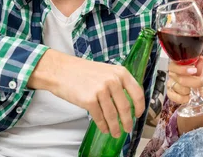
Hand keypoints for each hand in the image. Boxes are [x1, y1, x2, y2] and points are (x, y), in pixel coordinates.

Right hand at [28, 49, 144, 138]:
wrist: (62, 70)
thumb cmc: (83, 71)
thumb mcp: (106, 71)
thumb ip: (118, 83)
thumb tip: (128, 103)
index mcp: (120, 72)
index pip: (137, 92)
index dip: (140, 106)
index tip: (139, 115)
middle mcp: (113, 80)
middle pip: (125, 107)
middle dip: (128, 121)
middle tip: (128, 128)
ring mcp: (101, 90)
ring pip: (113, 115)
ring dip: (115, 127)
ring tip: (116, 133)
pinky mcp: (89, 100)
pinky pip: (99, 117)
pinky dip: (103, 126)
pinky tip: (105, 129)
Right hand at [166, 56, 202, 104]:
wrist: (199, 86)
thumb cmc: (199, 74)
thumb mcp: (202, 69)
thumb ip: (200, 66)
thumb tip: (201, 59)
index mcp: (177, 64)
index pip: (174, 66)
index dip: (183, 69)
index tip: (194, 70)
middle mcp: (172, 73)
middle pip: (180, 79)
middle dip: (194, 82)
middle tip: (202, 81)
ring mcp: (170, 84)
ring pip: (181, 89)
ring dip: (191, 90)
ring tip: (195, 89)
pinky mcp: (170, 93)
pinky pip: (176, 98)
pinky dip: (184, 98)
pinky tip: (189, 96)